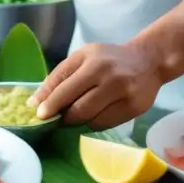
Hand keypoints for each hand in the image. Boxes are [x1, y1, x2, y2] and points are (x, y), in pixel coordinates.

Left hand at [29, 43, 163, 130]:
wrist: (148, 60)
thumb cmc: (108, 59)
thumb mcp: (82, 58)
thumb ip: (59, 77)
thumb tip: (36, 103)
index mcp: (92, 61)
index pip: (64, 88)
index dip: (50, 104)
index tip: (38, 115)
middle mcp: (109, 77)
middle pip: (77, 108)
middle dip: (63, 117)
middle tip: (57, 118)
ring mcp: (124, 93)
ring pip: (90, 120)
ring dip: (78, 121)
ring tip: (77, 114)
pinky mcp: (135, 108)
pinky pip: (105, 124)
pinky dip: (94, 123)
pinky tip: (95, 114)